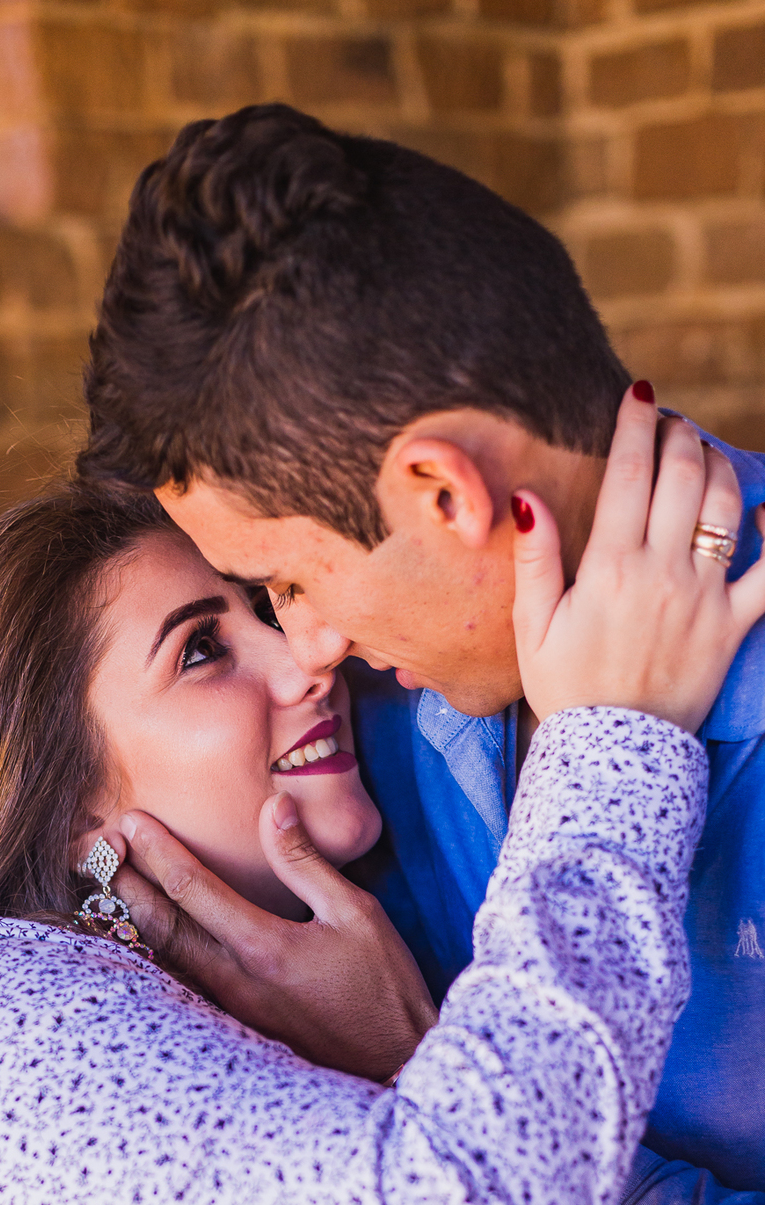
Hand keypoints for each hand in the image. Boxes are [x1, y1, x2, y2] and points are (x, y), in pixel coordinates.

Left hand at [116, 793, 437, 1082]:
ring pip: (162, 958)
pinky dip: (151, 953)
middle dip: (123, 882)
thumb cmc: (383, 989)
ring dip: (130, 917)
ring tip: (104, 884)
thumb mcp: (357, 914)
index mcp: (263, 946)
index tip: (131, 820)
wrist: (396, 1064)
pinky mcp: (233, 1028)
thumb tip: (272, 807)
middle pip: (159, 926)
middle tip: (94, 848)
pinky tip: (139, 937)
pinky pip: (177, 984)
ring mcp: (228, 1010)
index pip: (192, 889)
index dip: (156, 851)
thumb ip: (305, 862)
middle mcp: (233, 981)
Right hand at [514, 384, 764, 732]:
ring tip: (703, 456)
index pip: (629, 473)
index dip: (635, 424)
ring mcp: (704, 596)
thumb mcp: (533, 628)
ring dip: (718, 467)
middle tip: (670, 425)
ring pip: (726, 507)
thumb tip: (526, 498)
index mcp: (610, 567)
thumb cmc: (566, 689)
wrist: (610, 753)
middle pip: (682, 477)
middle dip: (679, 437)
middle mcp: (663, 571)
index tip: (638, 395)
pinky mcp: (733, 624)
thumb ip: (536, 559)